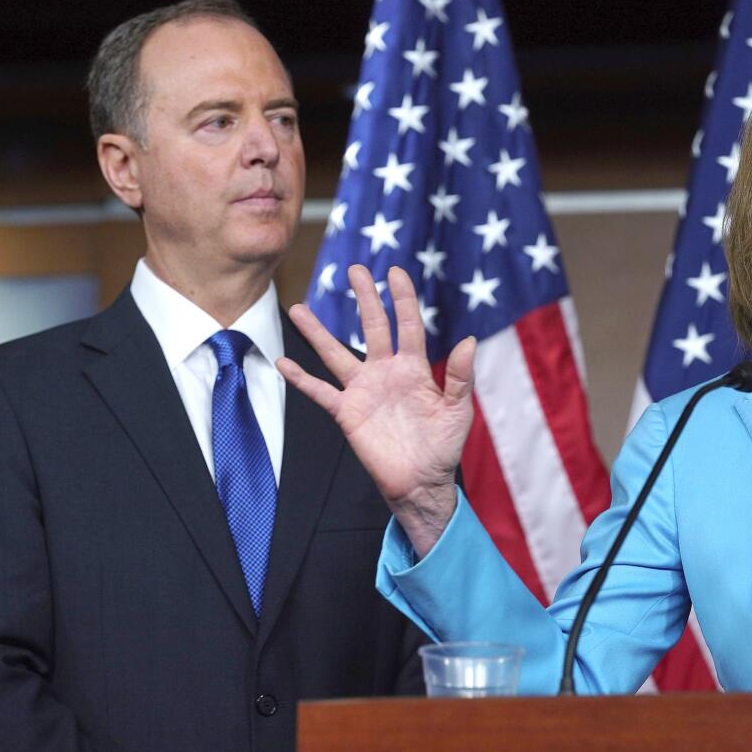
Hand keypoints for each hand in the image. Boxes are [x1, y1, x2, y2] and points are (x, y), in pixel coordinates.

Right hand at [277, 264, 475, 555]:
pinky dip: (301, 379)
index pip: (408, 325)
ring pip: (336, 354)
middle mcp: (386, 372)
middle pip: (372, 328)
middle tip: (355, 269)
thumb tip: (468, 341)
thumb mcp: (458, 410)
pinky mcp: (347, 413)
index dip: (402, 299)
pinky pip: (320, 392)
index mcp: (414, 368)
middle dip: (365, 298)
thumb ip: (460, 377)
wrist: (422, 482)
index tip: (395, 271)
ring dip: (318, 332)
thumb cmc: (443, 445)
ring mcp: (364, 391)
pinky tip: (283, 362)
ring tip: (298, 307)